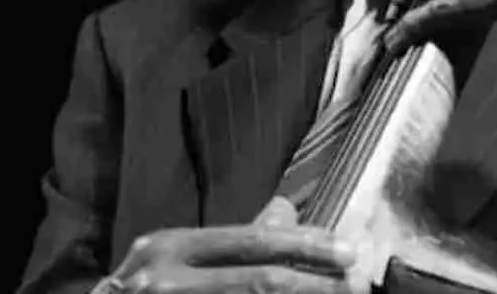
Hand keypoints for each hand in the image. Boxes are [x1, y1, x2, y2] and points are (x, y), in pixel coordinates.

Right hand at [107, 198, 369, 292]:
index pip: (253, 242)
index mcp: (169, 248)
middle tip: (355, 281)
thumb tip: (285, 211)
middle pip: (260, 280)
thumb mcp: (172, 257)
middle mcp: (165, 281)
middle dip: (316, 282)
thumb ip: (228, 240)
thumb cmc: (141, 292)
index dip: (306, 246)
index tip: (347, 251)